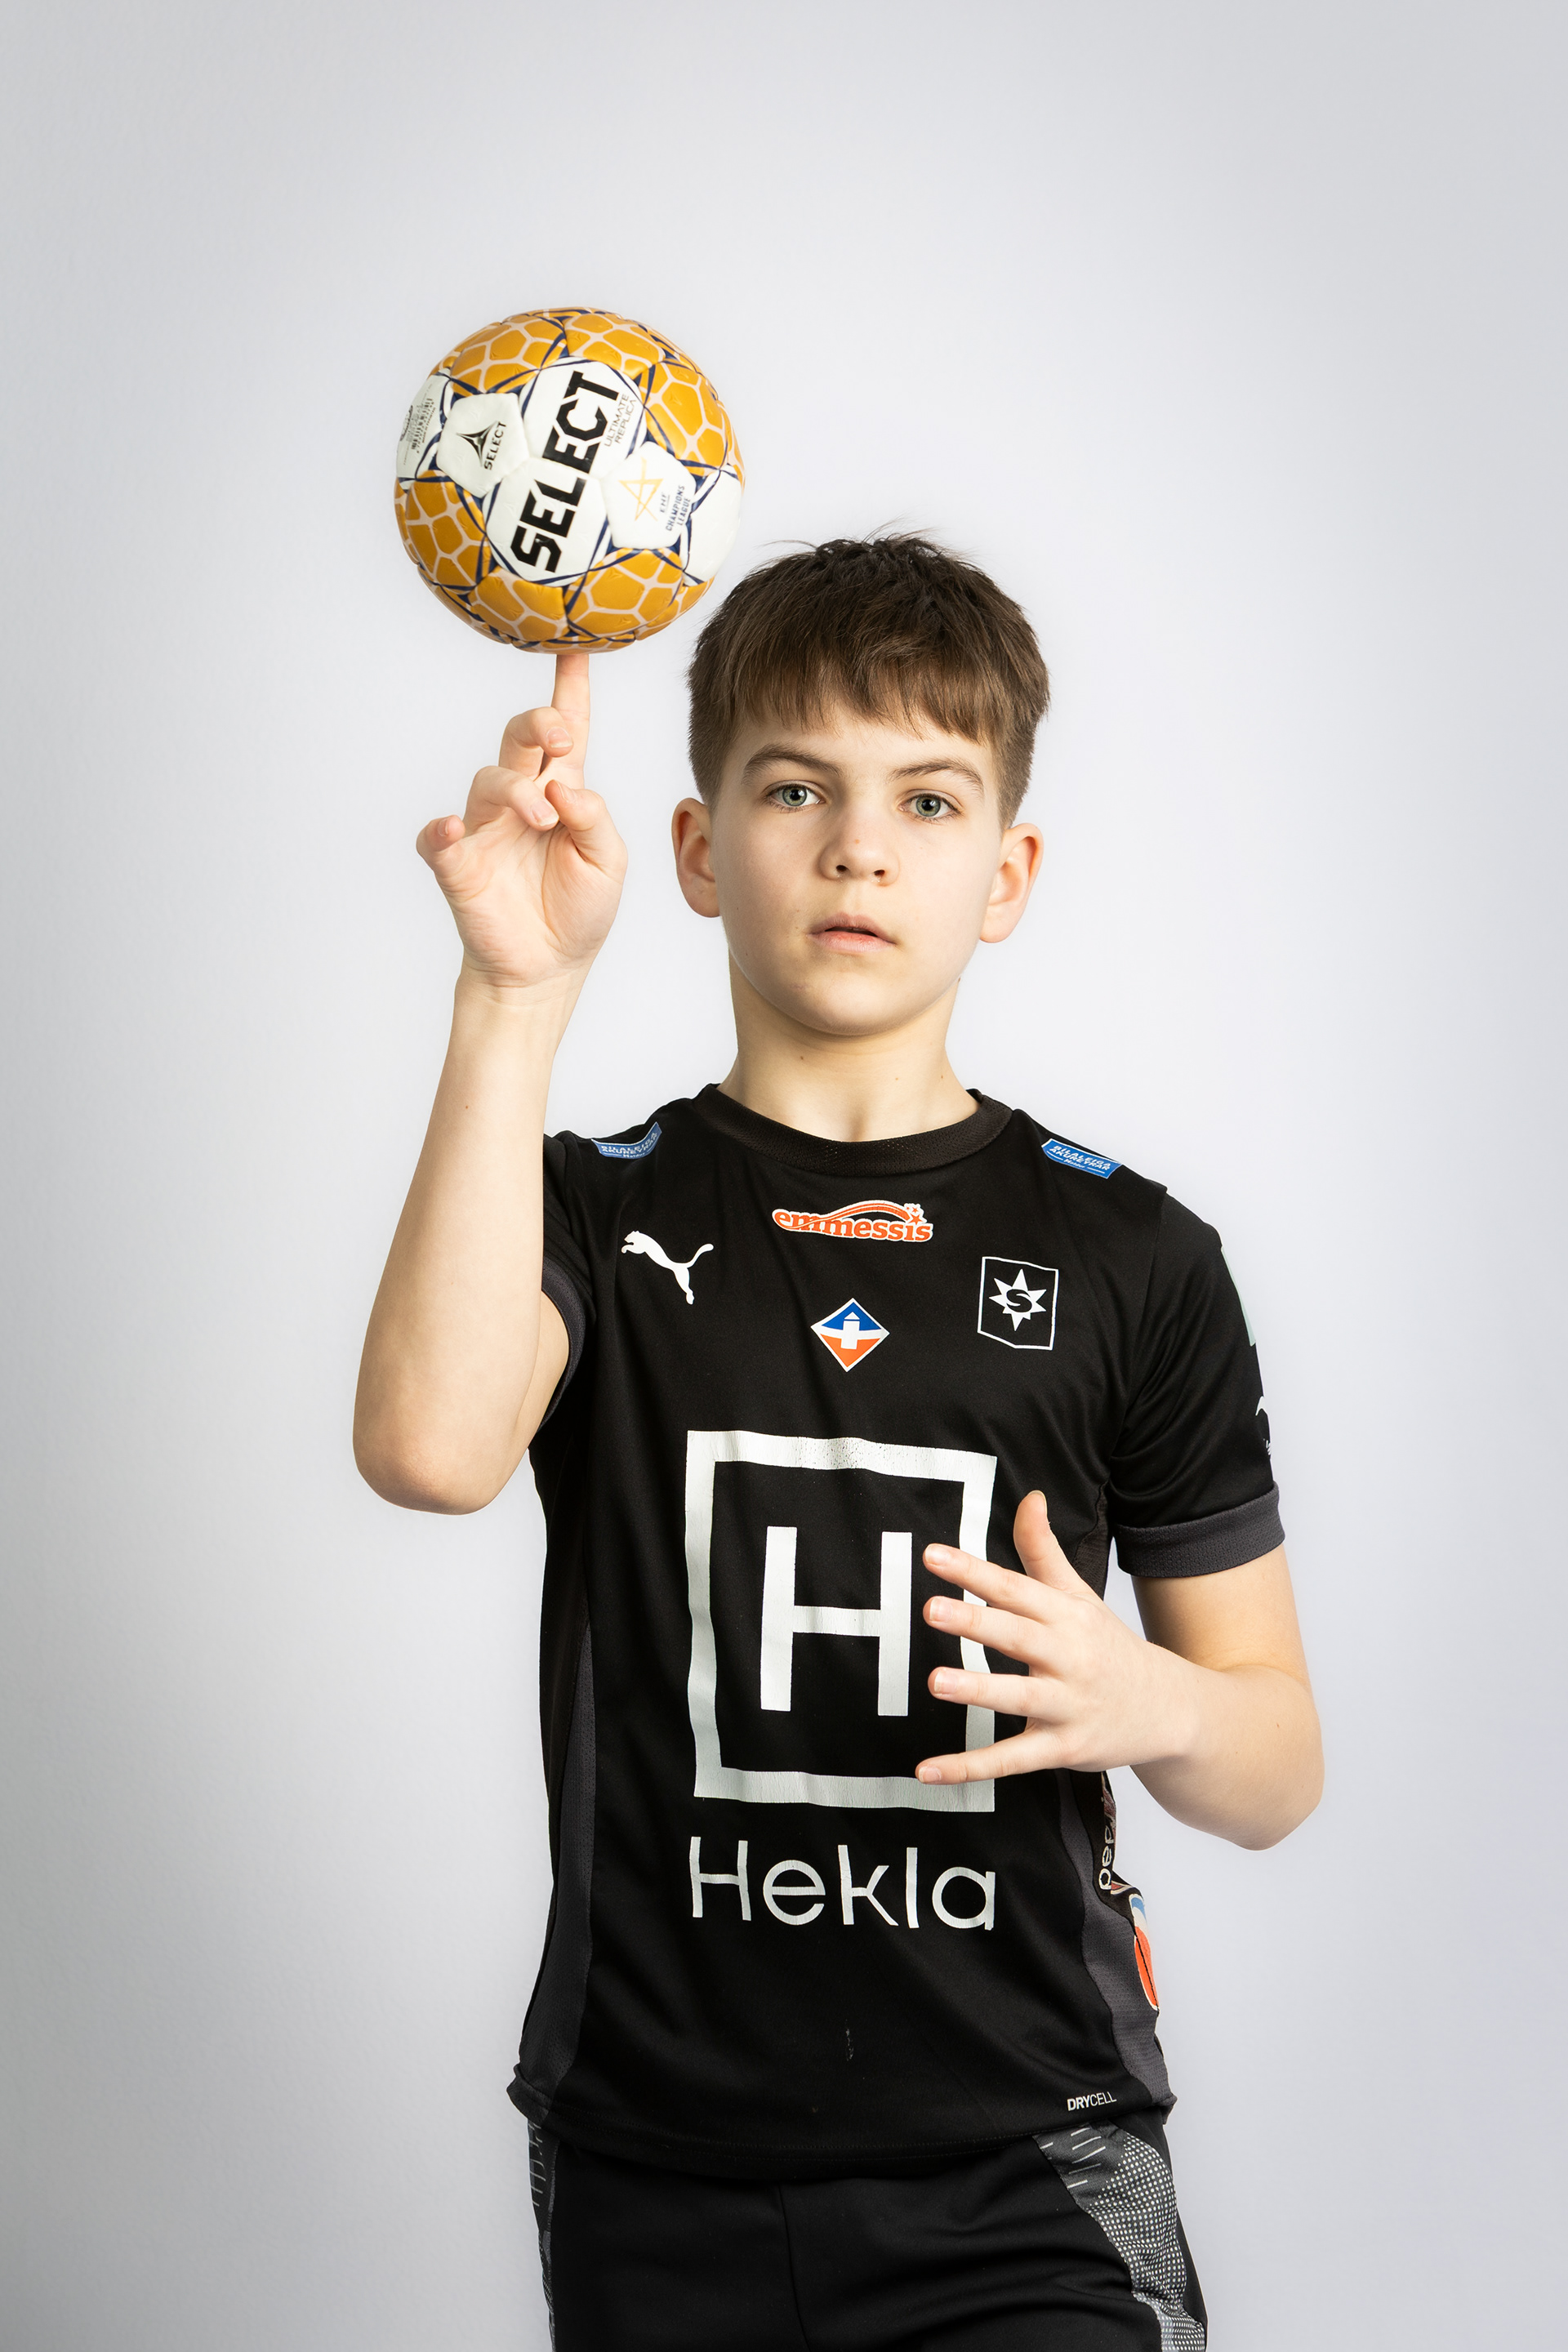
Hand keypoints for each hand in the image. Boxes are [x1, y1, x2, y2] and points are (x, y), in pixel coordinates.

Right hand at [416, 650, 626, 993]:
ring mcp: (485, 829)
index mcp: (561, 792)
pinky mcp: (457, 863)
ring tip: (542, 818)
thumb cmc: (579, 910)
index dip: (570, 689)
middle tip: (561, 737)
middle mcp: (521, 800)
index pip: (567, 731)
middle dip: (537, 723)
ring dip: (514, 790)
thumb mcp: (608, 862)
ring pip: (487, 781)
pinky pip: (438, 836)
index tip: (577, 647)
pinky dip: (442, 829)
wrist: (548, 969)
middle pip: (518, 738)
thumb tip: (562, 786)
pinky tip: (456, 829)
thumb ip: (595, 819)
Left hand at [915, 1492, 1196, 1783]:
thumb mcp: (1080, 1596)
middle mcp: (1069, 1657)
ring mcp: (1068, 1706)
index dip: (974, 1570)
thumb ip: (1044, 1552)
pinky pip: (1013, 1760)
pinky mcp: (1064, 1749)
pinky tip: (928, 1769)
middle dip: (976, 1622)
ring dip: (979, 1689)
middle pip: (1018, 1636)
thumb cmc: (1110, 1648)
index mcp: (1068, 1616)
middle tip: (933, 1609)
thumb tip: (1029, 1498)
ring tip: (937, 1680)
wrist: (1171, 1711)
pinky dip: (971, 1767)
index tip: (933, 1555)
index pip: (1016, 1588)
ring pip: (1020, 1697)